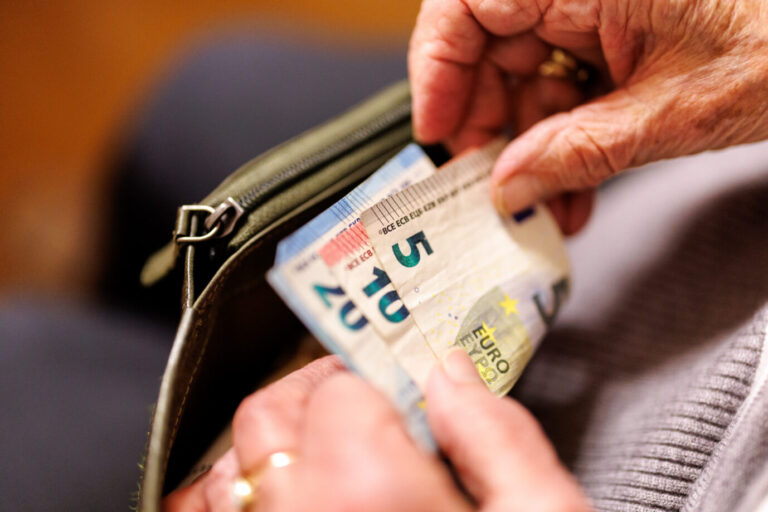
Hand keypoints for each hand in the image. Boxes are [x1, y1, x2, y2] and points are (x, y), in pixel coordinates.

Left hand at [163, 351, 590, 510]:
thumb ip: (498, 437)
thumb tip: (454, 377)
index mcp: (372, 495)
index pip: (338, 390)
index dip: (373, 377)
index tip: (397, 387)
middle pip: (266, 419)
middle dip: (312, 393)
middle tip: (361, 402)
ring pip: (230, 474)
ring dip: (274, 443)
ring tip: (329, 448)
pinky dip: (248, 499)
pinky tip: (299, 502)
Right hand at [409, 0, 767, 232]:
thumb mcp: (673, 114)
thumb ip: (576, 154)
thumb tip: (507, 187)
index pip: (468, 5)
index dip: (437, 71)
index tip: (436, 133)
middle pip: (491, 48)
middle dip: (493, 129)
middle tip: (498, 189)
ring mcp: (599, 3)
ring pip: (528, 73)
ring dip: (534, 148)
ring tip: (549, 206)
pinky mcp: (617, 27)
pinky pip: (566, 80)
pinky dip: (565, 135)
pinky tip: (574, 184)